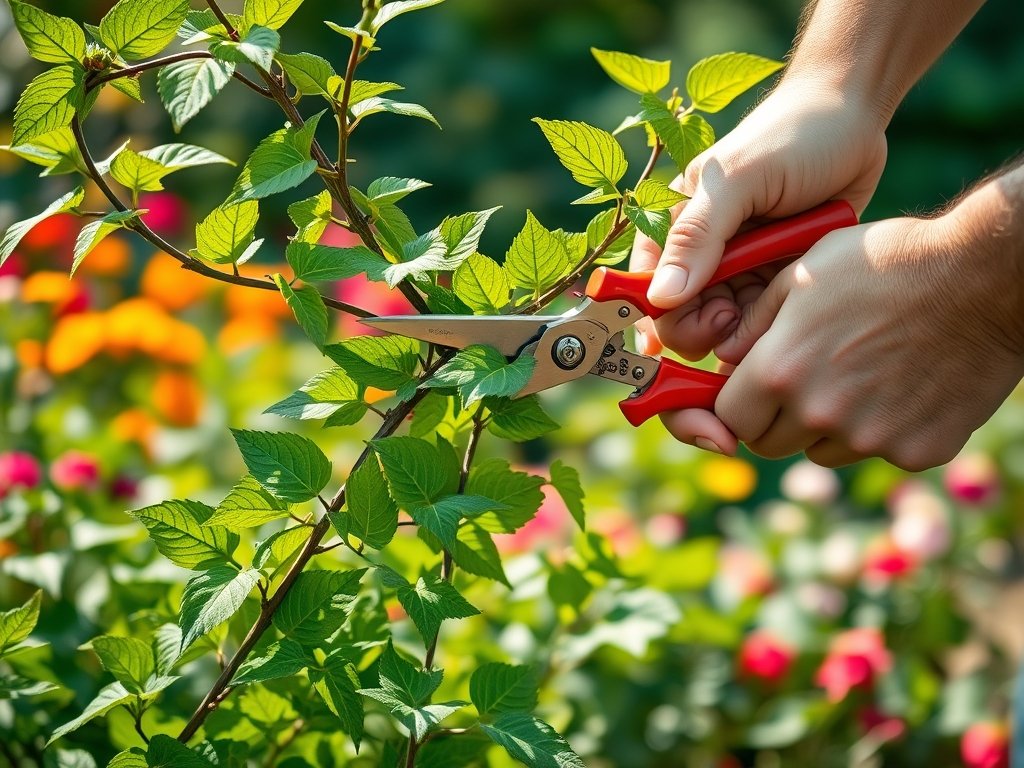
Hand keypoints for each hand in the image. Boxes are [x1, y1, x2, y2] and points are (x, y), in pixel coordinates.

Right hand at [629, 77, 888, 450]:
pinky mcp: (771, 283)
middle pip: (682, 330)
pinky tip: (792, 309)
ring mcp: (735, 274)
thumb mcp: (738, 179)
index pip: (644, 300)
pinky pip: (762, 326)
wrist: (855, 115)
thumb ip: (698, 237)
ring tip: (773, 303)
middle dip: (705, 340)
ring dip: (745, 336)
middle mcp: (696, 260)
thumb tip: (660, 298)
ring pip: (725, 336)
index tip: (690, 352)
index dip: (658, 335)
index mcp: (670, 233)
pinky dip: (772, 329)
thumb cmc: (791, 135)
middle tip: (735, 321)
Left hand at [707, 210, 1023, 470]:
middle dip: (774, 419)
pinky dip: (882, 429)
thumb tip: (722, 359)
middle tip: (803, 383)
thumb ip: (753, 324)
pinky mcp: (918, 451)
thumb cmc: (886, 262)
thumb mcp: (803, 274)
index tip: (751, 389)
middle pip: (769, 445)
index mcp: (780, 371)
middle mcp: (819, 414)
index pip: (729, 419)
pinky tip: (903, 384)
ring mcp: (871, 439)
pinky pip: (877, 452)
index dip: (736, 403)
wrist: (986, 275)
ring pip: (820, 452)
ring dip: (826, 427)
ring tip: (859, 375)